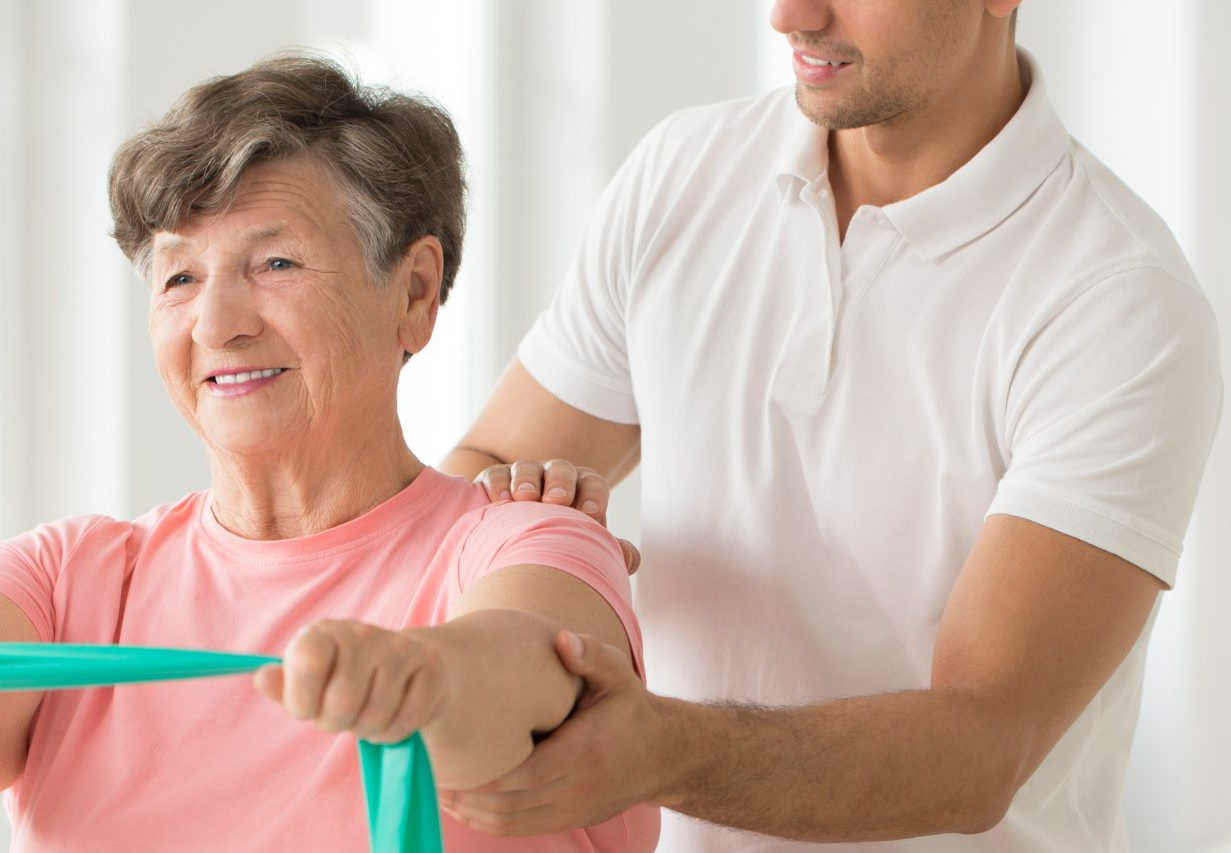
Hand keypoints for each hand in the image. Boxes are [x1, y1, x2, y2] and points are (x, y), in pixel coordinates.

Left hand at [254, 620, 444, 743]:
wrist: (405, 663)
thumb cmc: (345, 679)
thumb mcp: (310, 682)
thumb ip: (284, 685)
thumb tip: (261, 678)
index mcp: (324, 633)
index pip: (307, 663)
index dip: (302, 700)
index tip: (307, 707)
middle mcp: (362, 633)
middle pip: (342, 703)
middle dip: (338, 723)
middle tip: (343, 715)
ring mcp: (400, 647)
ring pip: (376, 715)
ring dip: (369, 729)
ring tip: (368, 714)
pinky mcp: (430, 666)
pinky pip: (408, 719)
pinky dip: (397, 731)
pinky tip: (394, 714)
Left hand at [438, 631, 666, 835]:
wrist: (661, 754)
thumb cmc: (628, 709)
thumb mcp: (617, 676)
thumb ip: (591, 656)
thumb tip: (563, 639)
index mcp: (585, 751)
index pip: (526, 774)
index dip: (485, 776)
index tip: (450, 760)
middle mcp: (578, 787)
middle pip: (510, 805)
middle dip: (466, 795)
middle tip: (429, 773)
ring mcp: (573, 809)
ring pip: (510, 823)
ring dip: (470, 812)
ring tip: (437, 789)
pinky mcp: (568, 820)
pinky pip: (520, 829)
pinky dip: (487, 821)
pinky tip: (463, 804)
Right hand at [476, 460, 641, 574]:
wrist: (518, 542)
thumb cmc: (559, 544)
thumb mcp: (583, 546)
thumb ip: (607, 550)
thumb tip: (630, 559)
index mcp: (582, 490)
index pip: (593, 484)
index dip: (593, 495)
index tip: (591, 514)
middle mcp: (555, 479)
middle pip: (561, 470)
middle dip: (560, 482)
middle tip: (557, 500)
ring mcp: (524, 477)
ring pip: (527, 468)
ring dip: (526, 480)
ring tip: (524, 497)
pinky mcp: (496, 481)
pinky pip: (496, 475)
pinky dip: (497, 484)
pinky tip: (499, 500)